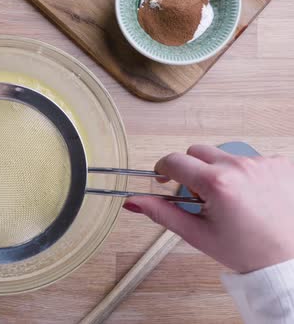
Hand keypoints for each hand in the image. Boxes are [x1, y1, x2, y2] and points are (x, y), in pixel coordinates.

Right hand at [124, 145, 293, 272]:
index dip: (163, 170)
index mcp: (217, 183)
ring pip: (223, 155)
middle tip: (198, 195)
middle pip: (197, 151)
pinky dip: (243, 173)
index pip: (175, 160)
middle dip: (190, 169)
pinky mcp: (281, 163)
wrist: (288, 259)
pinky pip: (249, 159)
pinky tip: (249, 196)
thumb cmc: (247, 251)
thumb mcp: (197, 234)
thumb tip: (133, 202)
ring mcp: (263, 162)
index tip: (163, 179)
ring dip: (218, 171)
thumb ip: (162, 213)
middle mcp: (240, 166)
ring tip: (228, 199)